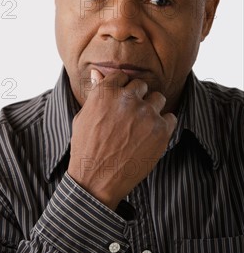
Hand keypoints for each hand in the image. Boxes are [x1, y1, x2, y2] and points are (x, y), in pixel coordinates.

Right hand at [67, 69, 176, 210]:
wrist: (96, 180)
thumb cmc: (86, 148)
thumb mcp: (83, 117)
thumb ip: (95, 93)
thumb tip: (97, 72)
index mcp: (105, 92)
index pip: (122, 77)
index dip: (121, 91)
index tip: (119, 104)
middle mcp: (127, 99)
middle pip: (142, 86)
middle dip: (137, 98)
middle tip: (129, 118)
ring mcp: (146, 114)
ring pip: (158, 99)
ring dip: (151, 109)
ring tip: (140, 128)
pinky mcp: (161, 130)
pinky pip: (170, 118)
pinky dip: (163, 126)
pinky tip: (149, 137)